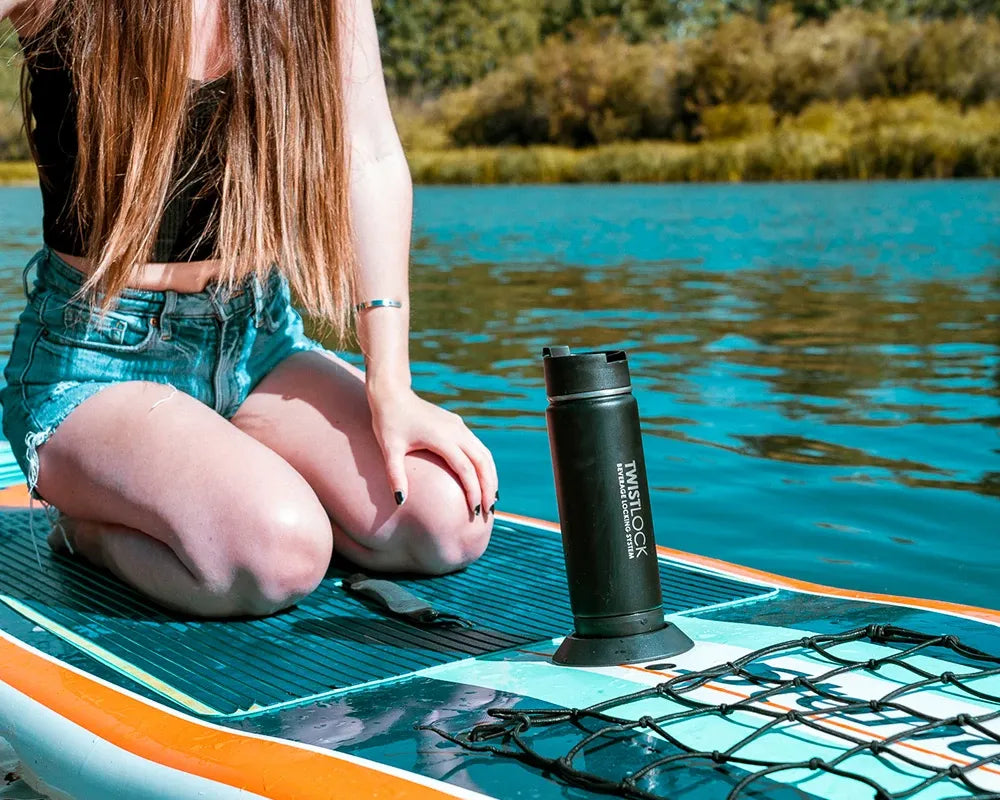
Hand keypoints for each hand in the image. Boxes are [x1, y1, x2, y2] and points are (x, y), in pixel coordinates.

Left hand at [367, 387, 498, 516]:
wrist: (392, 393)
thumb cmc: (388, 421)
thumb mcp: (388, 449)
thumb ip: (395, 476)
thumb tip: (400, 501)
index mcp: (442, 437)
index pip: (465, 468)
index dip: (473, 490)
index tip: (474, 511)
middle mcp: (456, 431)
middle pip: (482, 462)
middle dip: (488, 487)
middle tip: (489, 512)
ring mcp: (459, 427)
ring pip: (484, 454)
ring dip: (491, 477)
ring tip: (492, 500)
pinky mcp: (458, 425)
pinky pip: (478, 448)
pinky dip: (485, 466)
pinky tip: (484, 480)